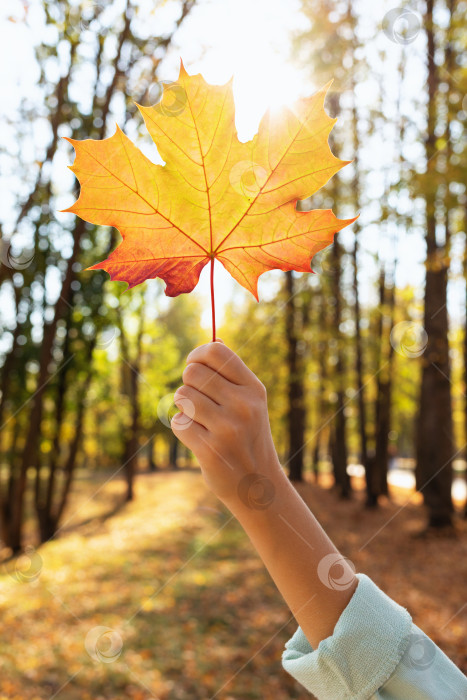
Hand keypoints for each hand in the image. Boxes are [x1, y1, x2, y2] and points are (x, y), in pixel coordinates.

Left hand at [171, 341, 282, 505]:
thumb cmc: (248, 436)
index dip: (196, 355)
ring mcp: (228, 428)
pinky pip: (178, 423)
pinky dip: (182, 428)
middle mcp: (244, 405)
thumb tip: (215, 340)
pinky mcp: (211, 449)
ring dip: (183, 407)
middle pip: (193, 372)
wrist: (258, 484)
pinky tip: (198, 438)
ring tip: (199, 419)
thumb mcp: (251, 402)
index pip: (216, 352)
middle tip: (197, 399)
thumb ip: (232, 374)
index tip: (194, 366)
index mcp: (254, 388)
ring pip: (182, 396)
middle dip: (187, 383)